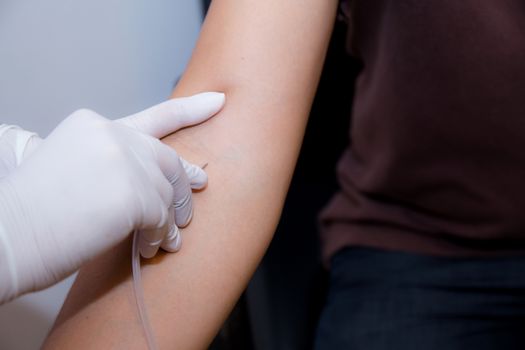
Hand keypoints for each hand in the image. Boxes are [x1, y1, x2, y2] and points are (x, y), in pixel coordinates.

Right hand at [0, 92, 224, 302]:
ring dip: (169, 220)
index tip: (218, 102)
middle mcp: (112, 136)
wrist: (7, 234)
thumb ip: (112, 164)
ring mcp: (124, 162)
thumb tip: (152, 188)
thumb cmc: (33, 210)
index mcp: (94, 125)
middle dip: (184, 181)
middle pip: (166, 159)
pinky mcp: (133, 195)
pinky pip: (162, 219)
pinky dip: (159, 236)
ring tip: (165, 238)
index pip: (154, 117)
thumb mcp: (71, 167)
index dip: (191, 110)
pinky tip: (149, 248)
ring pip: (167, 192)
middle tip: (195, 196)